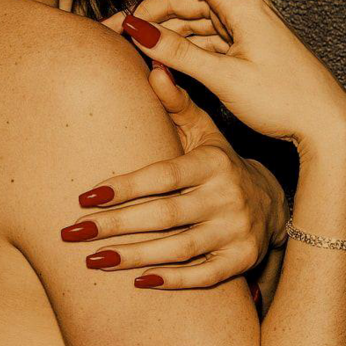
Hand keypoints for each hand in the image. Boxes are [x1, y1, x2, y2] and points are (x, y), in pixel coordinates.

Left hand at [61, 62, 288, 287]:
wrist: (272, 200)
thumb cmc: (219, 160)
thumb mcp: (203, 128)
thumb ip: (175, 102)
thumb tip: (154, 63)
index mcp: (210, 163)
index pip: (161, 177)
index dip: (124, 188)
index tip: (84, 198)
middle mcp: (225, 197)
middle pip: (163, 216)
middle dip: (115, 226)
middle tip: (72, 232)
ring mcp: (235, 232)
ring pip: (178, 249)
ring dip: (133, 257)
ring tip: (92, 259)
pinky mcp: (242, 261)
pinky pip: (203, 276)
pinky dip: (172, 281)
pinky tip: (137, 282)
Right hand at [117, 0, 345, 152]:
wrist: (326, 127)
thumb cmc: (287, 100)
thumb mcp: (225, 77)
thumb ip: (178, 53)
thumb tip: (139, 32)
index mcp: (241, 5)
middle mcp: (240, 11)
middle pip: (182, 1)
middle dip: (146, 13)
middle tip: (114, 31)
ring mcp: (241, 31)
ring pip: (190, 23)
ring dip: (161, 34)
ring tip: (131, 49)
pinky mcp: (242, 50)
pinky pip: (202, 41)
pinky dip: (180, 49)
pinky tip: (161, 61)